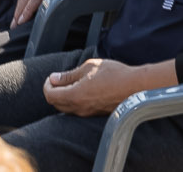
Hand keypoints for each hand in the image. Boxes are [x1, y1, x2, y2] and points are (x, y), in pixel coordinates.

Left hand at [44, 56, 166, 117]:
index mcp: (74, 95)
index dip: (47, 85)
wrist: (135, 87)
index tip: (53, 77)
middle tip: (60, 79)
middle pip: (56, 104)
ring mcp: (87, 113)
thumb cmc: (114, 74)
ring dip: (64, 97)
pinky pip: (77, 110)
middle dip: (54, 91)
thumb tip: (54, 79)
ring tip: (72, 83)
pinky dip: (74, 101)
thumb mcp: (89, 67)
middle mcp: (78, 108)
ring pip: (66, 108)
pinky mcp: (95, 114)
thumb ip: (69, 75)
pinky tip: (83, 90)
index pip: (50, 95)